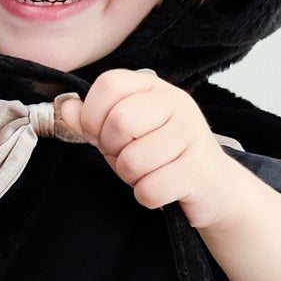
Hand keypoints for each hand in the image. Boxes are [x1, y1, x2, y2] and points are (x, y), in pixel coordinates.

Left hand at [53, 70, 253, 231]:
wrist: (215, 187)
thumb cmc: (164, 156)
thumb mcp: (123, 134)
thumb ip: (92, 120)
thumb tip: (66, 107)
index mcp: (154, 88)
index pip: (109, 84)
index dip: (93, 115)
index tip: (101, 135)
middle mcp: (177, 103)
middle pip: (119, 122)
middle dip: (114, 151)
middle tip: (129, 158)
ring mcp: (192, 134)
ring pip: (133, 160)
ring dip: (132, 177)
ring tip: (149, 173)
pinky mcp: (199, 169)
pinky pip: (151, 188)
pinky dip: (148, 196)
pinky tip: (163, 189)